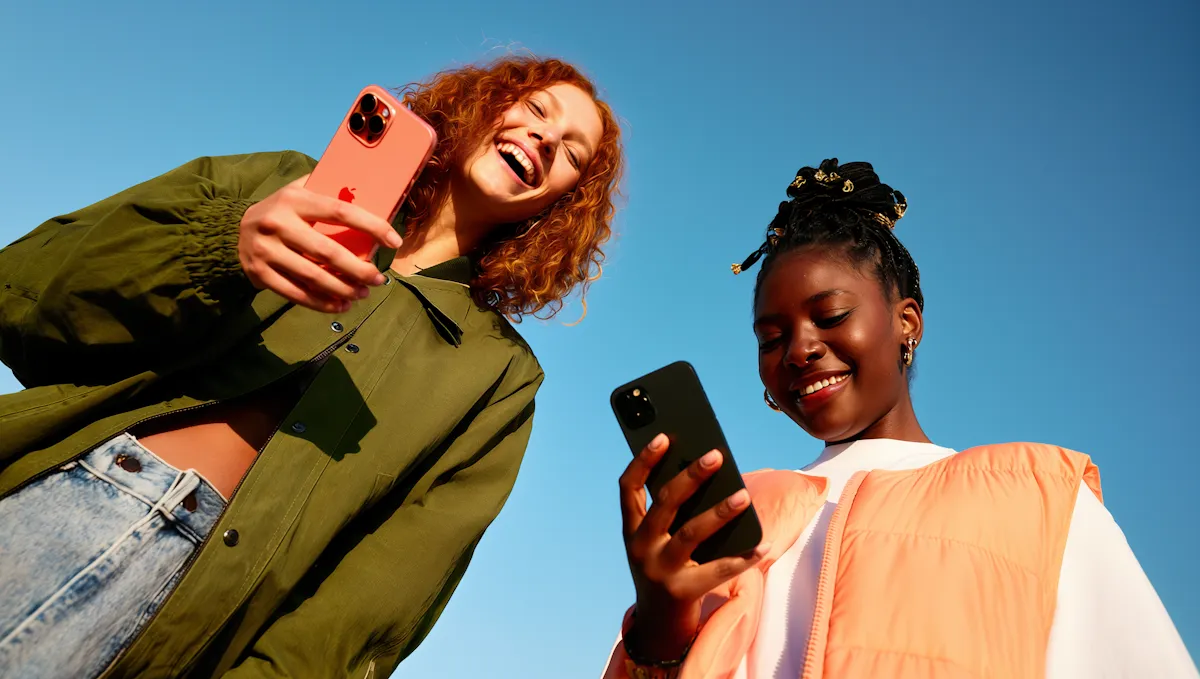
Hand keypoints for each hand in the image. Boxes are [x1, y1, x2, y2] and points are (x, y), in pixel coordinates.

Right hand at [238, 176, 402, 312]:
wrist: (231, 229)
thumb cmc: (280, 210)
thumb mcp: (297, 191)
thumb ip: (326, 190)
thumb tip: (370, 193)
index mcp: (294, 199)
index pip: (340, 212)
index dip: (372, 226)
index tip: (394, 241)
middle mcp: (278, 223)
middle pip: (328, 252)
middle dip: (359, 269)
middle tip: (378, 279)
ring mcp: (266, 250)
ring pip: (313, 277)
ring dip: (343, 290)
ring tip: (363, 294)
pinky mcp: (259, 273)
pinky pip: (296, 293)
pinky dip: (321, 303)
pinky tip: (340, 306)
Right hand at [618, 433, 769, 661]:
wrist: (659, 626)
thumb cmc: (665, 569)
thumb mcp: (657, 542)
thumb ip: (672, 514)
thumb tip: (707, 475)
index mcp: (631, 530)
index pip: (628, 488)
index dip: (643, 461)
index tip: (663, 436)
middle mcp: (640, 548)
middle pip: (665, 505)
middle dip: (690, 477)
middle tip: (716, 455)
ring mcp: (660, 571)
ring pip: (691, 534)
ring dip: (720, 512)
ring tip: (744, 495)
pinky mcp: (683, 592)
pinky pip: (719, 571)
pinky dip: (743, 557)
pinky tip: (764, 544)